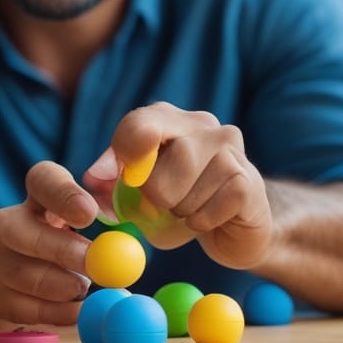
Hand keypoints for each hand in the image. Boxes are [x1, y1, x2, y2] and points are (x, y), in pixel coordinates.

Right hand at [0, 160, 97, 324]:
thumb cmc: (68, 238)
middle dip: (61, 250)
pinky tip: (76, 308)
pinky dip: (56, 312)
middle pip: (21, 231)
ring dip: (61, 286)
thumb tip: (125, 245)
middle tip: (94, 267)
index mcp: (35, 193)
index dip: (64, 195)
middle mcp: (4, 223)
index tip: (90, 213)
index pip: (42, 180)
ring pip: (23, 275)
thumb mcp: (85, 218)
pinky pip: (26, 309)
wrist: (21, 269)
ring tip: (83, 287)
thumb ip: (108, 219)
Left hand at [84, 102, 272, 269]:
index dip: (124, 154)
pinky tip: (209, 218)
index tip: (125, 180)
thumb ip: (111, 184)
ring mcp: (231, 149)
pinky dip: (200, 223)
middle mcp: (202, 124)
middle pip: (164, 163)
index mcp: (167, 119)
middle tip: (166, 204)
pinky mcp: (248, 179)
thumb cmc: (179, 202)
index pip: (139, 124)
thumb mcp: (137, 194)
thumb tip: (93, 177)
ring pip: (185, 190)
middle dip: (157, 195)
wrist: (234, 223)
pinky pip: (208, 210)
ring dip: (179, 211)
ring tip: (190, 209)